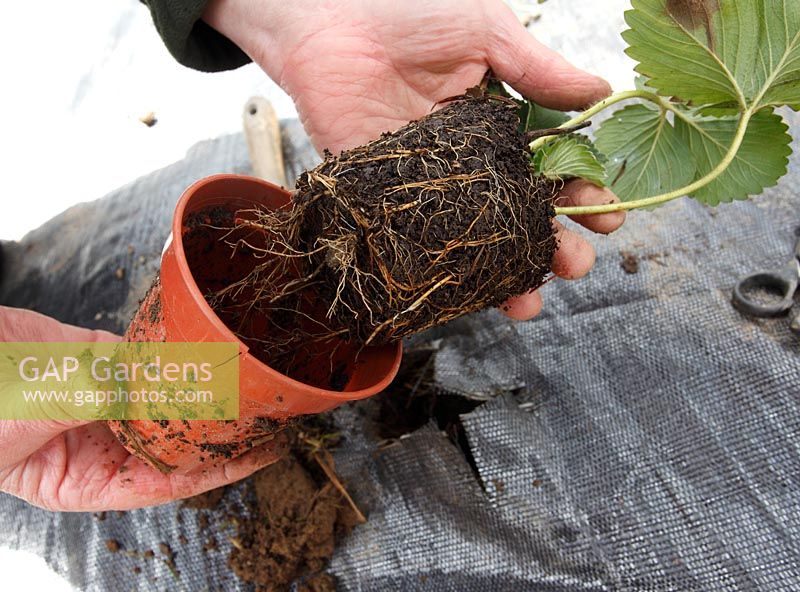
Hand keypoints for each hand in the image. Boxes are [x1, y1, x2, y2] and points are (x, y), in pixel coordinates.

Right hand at [0, 306, 286, 510]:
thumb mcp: (35, 413)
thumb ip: (94, 398)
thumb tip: (148, 385)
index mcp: (86, 479)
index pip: (168, 479)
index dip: (218, 468)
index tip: (261, 452)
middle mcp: (102, 443)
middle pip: (176, 439)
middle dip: (221, 428)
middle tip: (270, 410)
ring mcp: (104, 401)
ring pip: (167, 397)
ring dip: (206, 389)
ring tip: (253, 380)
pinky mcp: (99, 362)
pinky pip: (147, 359)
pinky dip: (177, 354)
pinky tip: (210, 349)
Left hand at [204, 0, 624, 318]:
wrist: (328, 14)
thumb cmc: (409, 10)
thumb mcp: (486, 32)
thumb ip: (539, 70)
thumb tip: (603, 91)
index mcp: (497, 125)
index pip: (549, 168)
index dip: (581, 193)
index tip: (610, 215)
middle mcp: (467, 162)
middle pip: (516, 215)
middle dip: (550, 245)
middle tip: (575, 265)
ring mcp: (427, 185)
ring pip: (472, 239)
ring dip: (502, 275)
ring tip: (529, 302)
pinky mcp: (383, 198)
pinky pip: (416, 243)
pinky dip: (441, 272)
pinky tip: (468, 295)